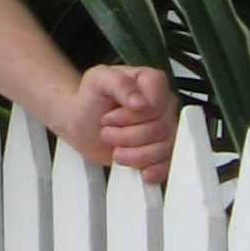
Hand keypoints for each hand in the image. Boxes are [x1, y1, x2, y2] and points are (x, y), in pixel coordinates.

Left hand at [63, 64, 178, 184]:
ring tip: (115, 147)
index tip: (112, 115)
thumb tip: (140, 102)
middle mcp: (162, 104)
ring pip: (164, 148)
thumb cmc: (90, 99)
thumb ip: (119, 84)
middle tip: (107, 130)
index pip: (156, 104)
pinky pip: (168, 164)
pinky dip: (152, 169)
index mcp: (150, 81)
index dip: (133, 116)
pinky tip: (140, 169)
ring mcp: (164, 128)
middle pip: (159, 128)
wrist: (81, 124)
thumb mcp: (97, 80)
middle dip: (127, 135)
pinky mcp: (161, 150)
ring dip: (134, 154)